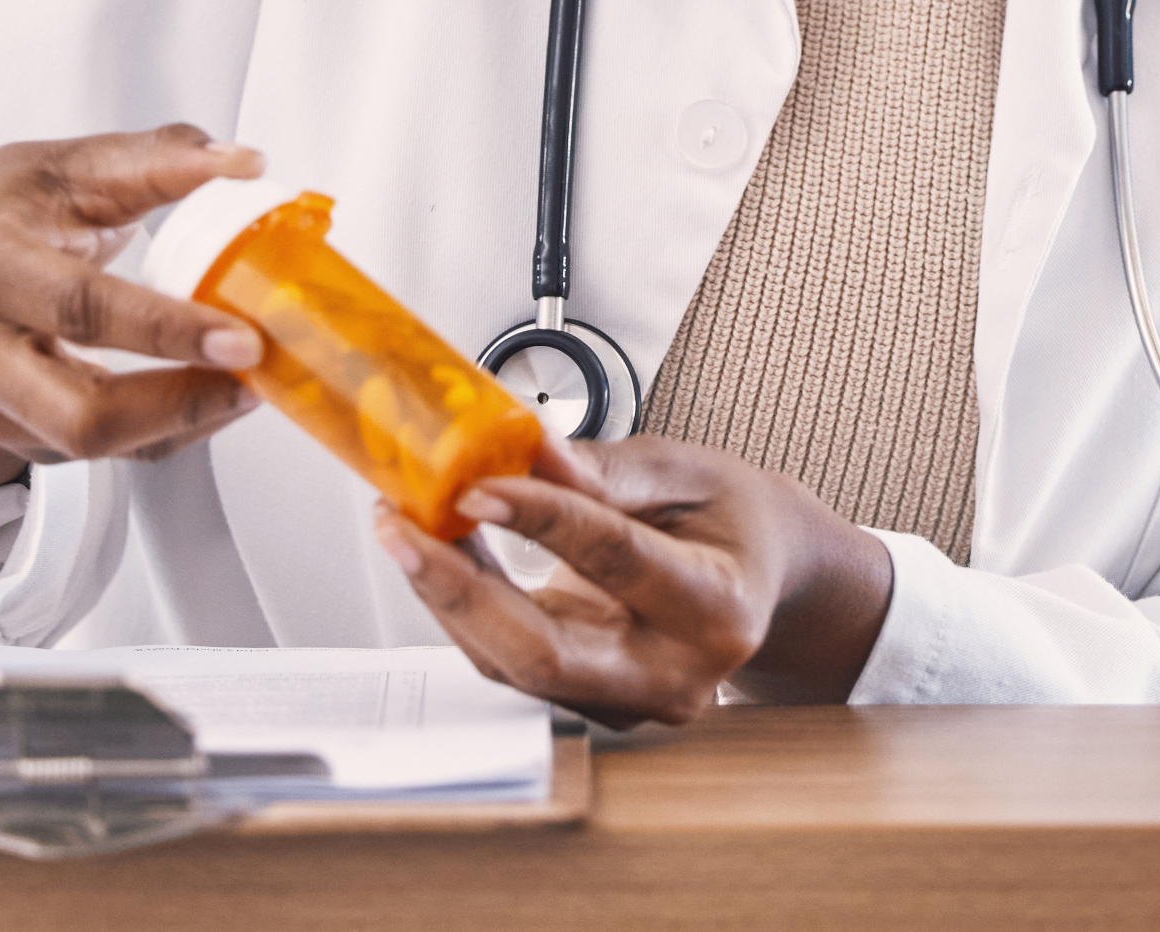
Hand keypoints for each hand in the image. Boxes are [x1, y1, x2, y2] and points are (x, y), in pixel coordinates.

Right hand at [0, 124, 270, 500]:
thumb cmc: (2, 203)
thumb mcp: (73, 163)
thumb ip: (161, 158)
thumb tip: (245, 163)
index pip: (81, 309)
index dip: (168, 330)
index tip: (241, 337)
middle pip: (80, 415)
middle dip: (179, 406)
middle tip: (253, 375)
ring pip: (91, 445)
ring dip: (180, 422)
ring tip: (244, 384)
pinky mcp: (5, 434)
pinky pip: (94, 453)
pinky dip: (158, 431)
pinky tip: (203, 396)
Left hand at [373, 435, 897, 727]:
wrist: (760, 576)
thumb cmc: (730, 517)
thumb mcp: (685, 470)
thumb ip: (608, 471)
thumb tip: (533, 453)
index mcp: (719, 606)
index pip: (616, 560)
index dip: (541, 520)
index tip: (477, 485)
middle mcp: (675, 673)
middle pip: (543, 654)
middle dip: (458, 590)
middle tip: (400, 526)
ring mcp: (630, 703)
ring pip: (513, 663)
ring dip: (448, 594)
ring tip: (405, 523)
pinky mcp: (590, 706)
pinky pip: (511, 662)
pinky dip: (468, 607)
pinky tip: (439, 554)